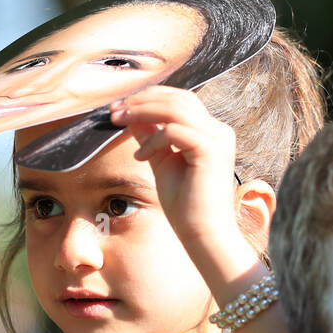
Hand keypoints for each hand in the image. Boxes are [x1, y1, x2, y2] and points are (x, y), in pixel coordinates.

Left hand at [108, 85, 243, 255]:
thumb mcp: (162, 163)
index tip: (120, 109)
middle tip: (114, 111)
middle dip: (142, 100)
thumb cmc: (186, 207)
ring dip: (142, 111)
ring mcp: (217, 138)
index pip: (180, 100)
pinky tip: (141, 157)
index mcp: (210, 133)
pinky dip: (153, 140)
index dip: (149, 99)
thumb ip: (151, 138)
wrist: (204, 235)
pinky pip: (174, 131)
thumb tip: (132, 116)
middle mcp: (218, 130)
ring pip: (175, 108)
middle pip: (178, 97)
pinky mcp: (211, 149)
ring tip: (119, 122)